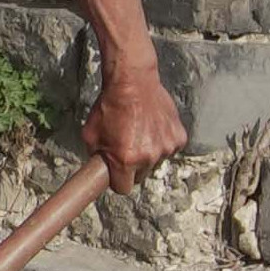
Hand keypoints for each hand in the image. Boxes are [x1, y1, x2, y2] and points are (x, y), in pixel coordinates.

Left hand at [86, 57, 190, 194]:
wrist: (132, 82)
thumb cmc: (109, 106)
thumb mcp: (90, 135)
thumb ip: (96, 157)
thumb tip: (100, 169)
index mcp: (125, 160)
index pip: (123, 188)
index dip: (117, 180)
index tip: (116, 172)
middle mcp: (148, 157)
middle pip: (140, 176)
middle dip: (133, 166)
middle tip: (127, 146)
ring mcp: (166, 147)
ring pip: (156, 161)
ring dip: (149, 152)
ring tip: (140, 131)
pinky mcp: (179, 137)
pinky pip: (170, 148)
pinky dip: (163, 140)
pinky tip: (153, 126)